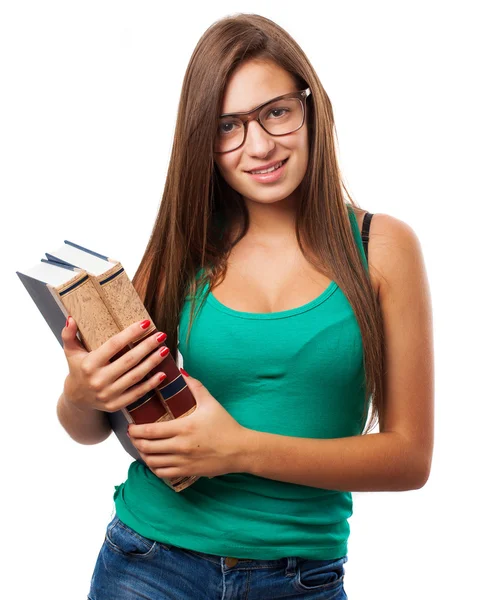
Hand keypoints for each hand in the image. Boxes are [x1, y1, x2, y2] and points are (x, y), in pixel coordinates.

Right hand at [61, 317, 169, 412]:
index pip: (114, 345)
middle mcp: (98, 380)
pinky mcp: (116, 404)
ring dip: (153, 362)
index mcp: (89, 364)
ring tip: (165, 349)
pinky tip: (163, 373)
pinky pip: (137, 393)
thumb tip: (71, 318)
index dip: (131, 333)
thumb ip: (69, 334)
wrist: (77, 399)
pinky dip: (151, 384)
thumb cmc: (78, 369)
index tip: (146, 323)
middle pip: (129, 360)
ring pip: (136, 376)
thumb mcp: (70, 351)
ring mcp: (108, 394)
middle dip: (147, 346)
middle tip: (161, 335)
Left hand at [128, 371, 246, 479]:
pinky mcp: (187, 472)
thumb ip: (195, 386)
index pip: (150, 431)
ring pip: (152, 462)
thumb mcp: (210, 402)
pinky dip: (154, 467)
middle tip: (133, 436)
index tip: (131, 426)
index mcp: (183, 428)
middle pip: (147, 447)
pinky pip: (162, 473)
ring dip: (143, 454)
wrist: (239, 450)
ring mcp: (182, 461)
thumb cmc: (225, 425)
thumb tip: (181, 372)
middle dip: (136, 441)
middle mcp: (180, 446)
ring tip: (141, 447)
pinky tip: (153, 460)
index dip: (136, 430)